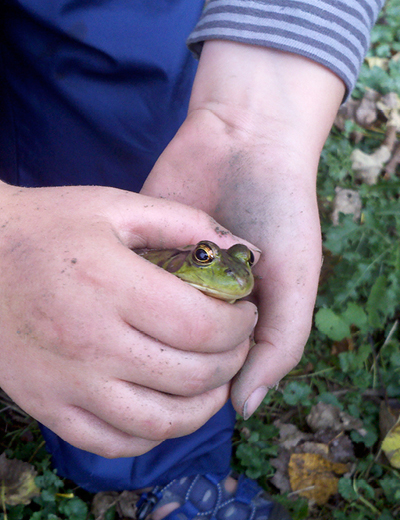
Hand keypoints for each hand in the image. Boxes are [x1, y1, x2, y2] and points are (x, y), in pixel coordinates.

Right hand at [0, 183, 257, 455]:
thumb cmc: (49, 226)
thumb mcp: (116, 205)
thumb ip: (184, 221)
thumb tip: (240, 248)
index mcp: (113, 287)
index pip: (202, 326)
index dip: (240, 325)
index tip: (246, 313)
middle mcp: (92, 343)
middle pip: (191, 376)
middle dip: (232, 362)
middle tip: (238, 344)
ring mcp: (68, 383)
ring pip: (160, 422)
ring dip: (204, 408)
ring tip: (216, 382)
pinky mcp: (49, 406)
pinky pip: (114, 441)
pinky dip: (154, 434)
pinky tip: (169, 407)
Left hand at [141, 41, 344, 417]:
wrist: (246, 140)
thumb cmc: (281, 211)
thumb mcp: (297, 281)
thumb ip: (280, 345)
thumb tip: (242, 410)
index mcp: (236, 316)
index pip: (212, 369)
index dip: (205, 379)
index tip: (194, 373)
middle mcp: (200, 300)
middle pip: (173, 349)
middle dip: (171, 346)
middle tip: (163, 338)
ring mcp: (170, 274)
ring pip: (145, 321)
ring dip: (145, 318)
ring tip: (136, 319)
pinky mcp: (145, 247)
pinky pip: (128, 281)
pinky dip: (130, 285)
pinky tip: (124, 288)